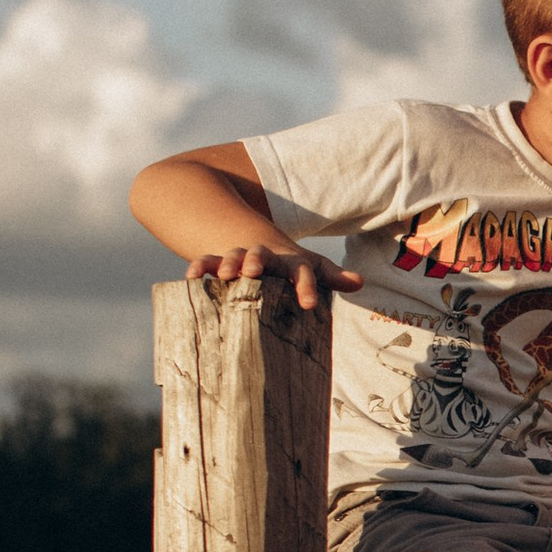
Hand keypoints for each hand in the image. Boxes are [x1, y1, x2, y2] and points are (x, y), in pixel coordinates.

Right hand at [187, 234, 352, 312]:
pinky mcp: (221, 262)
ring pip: (234, 257)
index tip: (309, 305)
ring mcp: (242, 258)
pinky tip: (192, 276)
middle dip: (257, 263)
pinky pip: (209, 262)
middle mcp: (266, 257)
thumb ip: (333, 276)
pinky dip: (201, 266)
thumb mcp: (314, 268)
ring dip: (229, 263)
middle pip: (262, 256)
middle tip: (253, 273)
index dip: (305, 287)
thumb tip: (360, 281)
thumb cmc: (293, 267)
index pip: (302, 272)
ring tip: (224, 275)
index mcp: (291, 263)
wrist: (263, 245)